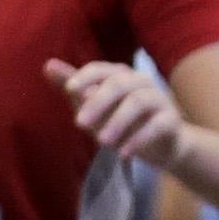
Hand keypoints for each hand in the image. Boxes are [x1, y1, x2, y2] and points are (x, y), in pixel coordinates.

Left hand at [46, 58, 185, 166]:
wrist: (159, 143)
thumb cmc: (119, 119)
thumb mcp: (92, 105)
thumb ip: (73, 86)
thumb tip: (48, 65)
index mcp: (119, 75)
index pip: (100, 69)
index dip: (85, 76)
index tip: (69, 90)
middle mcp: (140, 82)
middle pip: (118, 84)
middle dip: (97, 102)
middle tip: (79, 123)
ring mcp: (158, 99)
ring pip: (138, 102)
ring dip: (117, 122)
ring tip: (101, 142)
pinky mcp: (171, 120)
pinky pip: (157, 125)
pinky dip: (138, 139)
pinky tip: (123, 154)